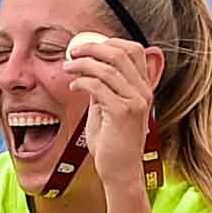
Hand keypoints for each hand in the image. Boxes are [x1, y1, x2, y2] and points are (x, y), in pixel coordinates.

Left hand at [67, 33, 165, 188]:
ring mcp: (135, 101)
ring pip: (107, 68)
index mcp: (143, 87)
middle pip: (121, 52)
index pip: (134, 50)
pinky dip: (82, 82)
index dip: (110, 42)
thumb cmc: (113, 142)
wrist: (120, 170)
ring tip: (68, 68)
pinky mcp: (123, 113)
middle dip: (93, 47)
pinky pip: (98, 87)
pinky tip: (73, 87)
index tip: (87, 46)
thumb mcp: (108, 108)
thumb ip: (104, 88)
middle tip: (73, 52)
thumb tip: (88, 69)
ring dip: (82, 64)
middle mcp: (143, 91)